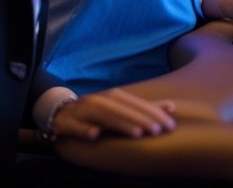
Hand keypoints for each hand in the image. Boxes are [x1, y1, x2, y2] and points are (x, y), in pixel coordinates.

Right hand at [51, 88, 175, 140]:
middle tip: (158, 131)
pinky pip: (76, 126)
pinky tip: (95, 135)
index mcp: (113, 97)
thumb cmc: (96, 112)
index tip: (170, 125)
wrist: (59, 112)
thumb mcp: (120, 109)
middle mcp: (99, 100)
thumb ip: (144, 109)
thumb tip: (172, 107)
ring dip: (119, 123)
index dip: (153, 113)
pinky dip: (85, 129)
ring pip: (102, 115)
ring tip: (137, 134)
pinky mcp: (67, 122)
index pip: (136, 103)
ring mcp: (82, 110)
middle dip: (140, 118)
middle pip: (121, 108)